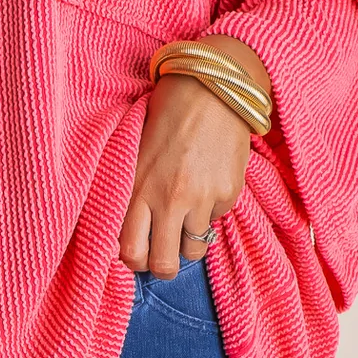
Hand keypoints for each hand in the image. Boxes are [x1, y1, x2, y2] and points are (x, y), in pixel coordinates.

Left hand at [119, 36, 269, 277]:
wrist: (211, 88)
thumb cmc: (166, 116)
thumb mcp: (136, 153)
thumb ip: (133, 191)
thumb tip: (132, 230)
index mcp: (138, 189)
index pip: (129, 251)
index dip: (133, 262)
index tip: (137, 255)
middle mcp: (168, 200)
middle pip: (163, 264)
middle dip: (163, 269)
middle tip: (164, 258)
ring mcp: (201, 199)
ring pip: (194, 250)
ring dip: (189, 241)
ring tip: (187, 220)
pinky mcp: (228, 193)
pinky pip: (217, 219)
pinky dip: (212, 210)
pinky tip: (207, 182)